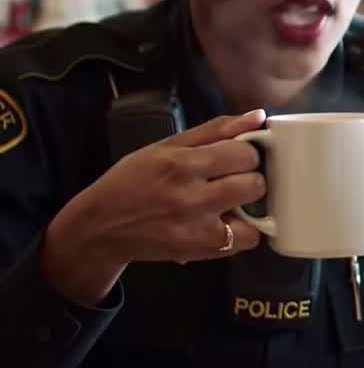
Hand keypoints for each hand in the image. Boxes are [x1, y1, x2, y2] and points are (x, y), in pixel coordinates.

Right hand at [42, 111, 267, 305]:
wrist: (100, 227)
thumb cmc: (132, 180)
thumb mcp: (166, 146)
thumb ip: (215, 130)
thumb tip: (258, 116)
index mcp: (182, 165)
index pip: (244, 154)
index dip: (245, 153)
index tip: (234, 156)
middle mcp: (192, 198)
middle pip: (255, 184)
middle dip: (249, 178)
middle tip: (233, 179)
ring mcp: (198, 229)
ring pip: (258, 216)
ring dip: (250, 207)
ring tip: (231, 202)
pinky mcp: (201, 251)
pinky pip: (246, 241)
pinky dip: (242, 232)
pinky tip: (224, 221)